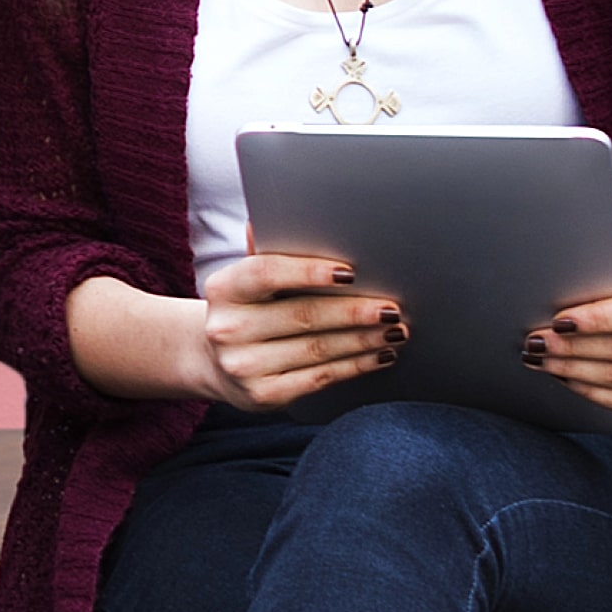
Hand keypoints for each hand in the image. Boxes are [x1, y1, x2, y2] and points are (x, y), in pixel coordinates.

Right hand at [195, 252, 403, 411]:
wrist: (216, 362)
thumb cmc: (247, 310)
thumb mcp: (246, 280)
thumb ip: (266, 252)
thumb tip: (278, 216)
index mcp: (223, 289)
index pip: (266, 272)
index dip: (309, 271)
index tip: (350, 271)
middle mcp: (227, 329)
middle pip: (302, 314)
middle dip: (354, 311)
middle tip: (391, 307)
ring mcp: (243, 365)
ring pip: (317, 349)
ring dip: (363, 339)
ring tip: (395, 331)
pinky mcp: (263, 394)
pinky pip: (320, 377)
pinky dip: (355, 366)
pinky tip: (379, 355)